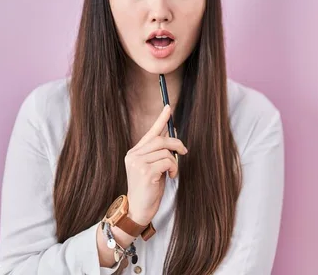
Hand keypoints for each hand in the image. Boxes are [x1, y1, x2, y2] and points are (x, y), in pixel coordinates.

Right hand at [124, 105, 187, 224]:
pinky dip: (173, 168)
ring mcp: (138, 163)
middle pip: (160, 140)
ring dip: (174, 162)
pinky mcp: (145, 172)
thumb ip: (159, 153)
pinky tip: (171, 176)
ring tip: (172, 172)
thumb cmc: (148, 190)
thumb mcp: (154, 168)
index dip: (161, 120)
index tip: (168, 108)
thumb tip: (172, 137)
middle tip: (184, 152)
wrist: (138, 210)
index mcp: (134, 153)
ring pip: (165, 151)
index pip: (150, 132)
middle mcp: (133, 156)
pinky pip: (167, 162)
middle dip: (176, 143)